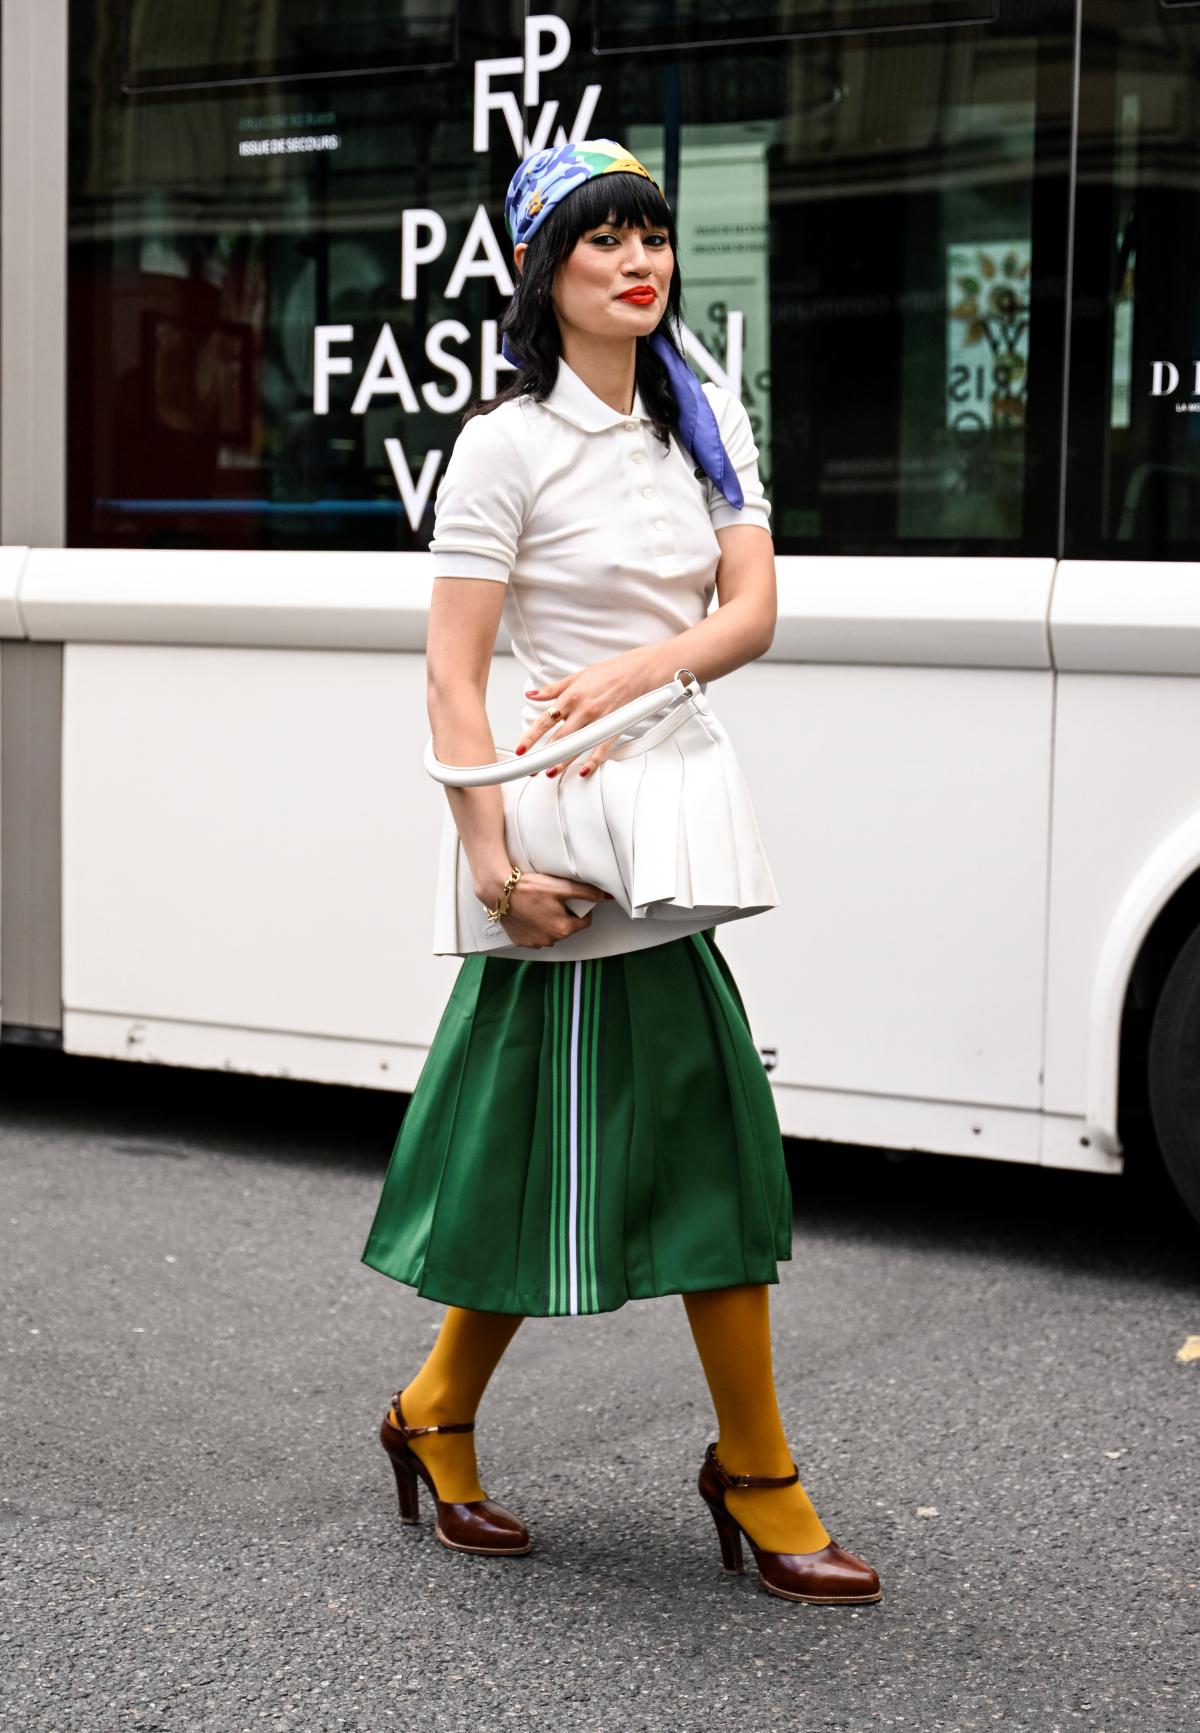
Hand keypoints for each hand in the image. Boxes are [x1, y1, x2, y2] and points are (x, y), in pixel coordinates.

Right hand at [497, 871, 612, 948]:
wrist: (499, 892)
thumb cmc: (528, 889)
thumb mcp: (562, 887)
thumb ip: (587, 892)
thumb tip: (606, 896)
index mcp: (563, 928)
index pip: (584, 921)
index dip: (579, 909)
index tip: (570, 900)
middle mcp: (550, 940)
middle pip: (567, 928)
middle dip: (564, 915)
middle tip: (552, 900)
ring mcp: (535, 942)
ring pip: (551, 933)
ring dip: (549, 922)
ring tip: (539, 906)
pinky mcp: (521, 941)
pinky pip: (535, 936)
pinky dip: (535, 927)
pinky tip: (529, 914)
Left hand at [516, 648, 658, 779]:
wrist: (635, 672)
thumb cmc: (607, 674)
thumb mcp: (575, 677)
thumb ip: (552, 689)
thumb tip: (532, 695)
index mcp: (571, 696)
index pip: (545, 720)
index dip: (531, 736)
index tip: (521, 749)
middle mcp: (583, 710)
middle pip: (559, 737)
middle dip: (543, 755)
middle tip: (531, 768)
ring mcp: (599, 720)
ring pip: (577, 745)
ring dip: (562, 761)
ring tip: (550, 772)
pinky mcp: (612, 727)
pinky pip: (602, 748)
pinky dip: (593, 761)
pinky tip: (583, 771)